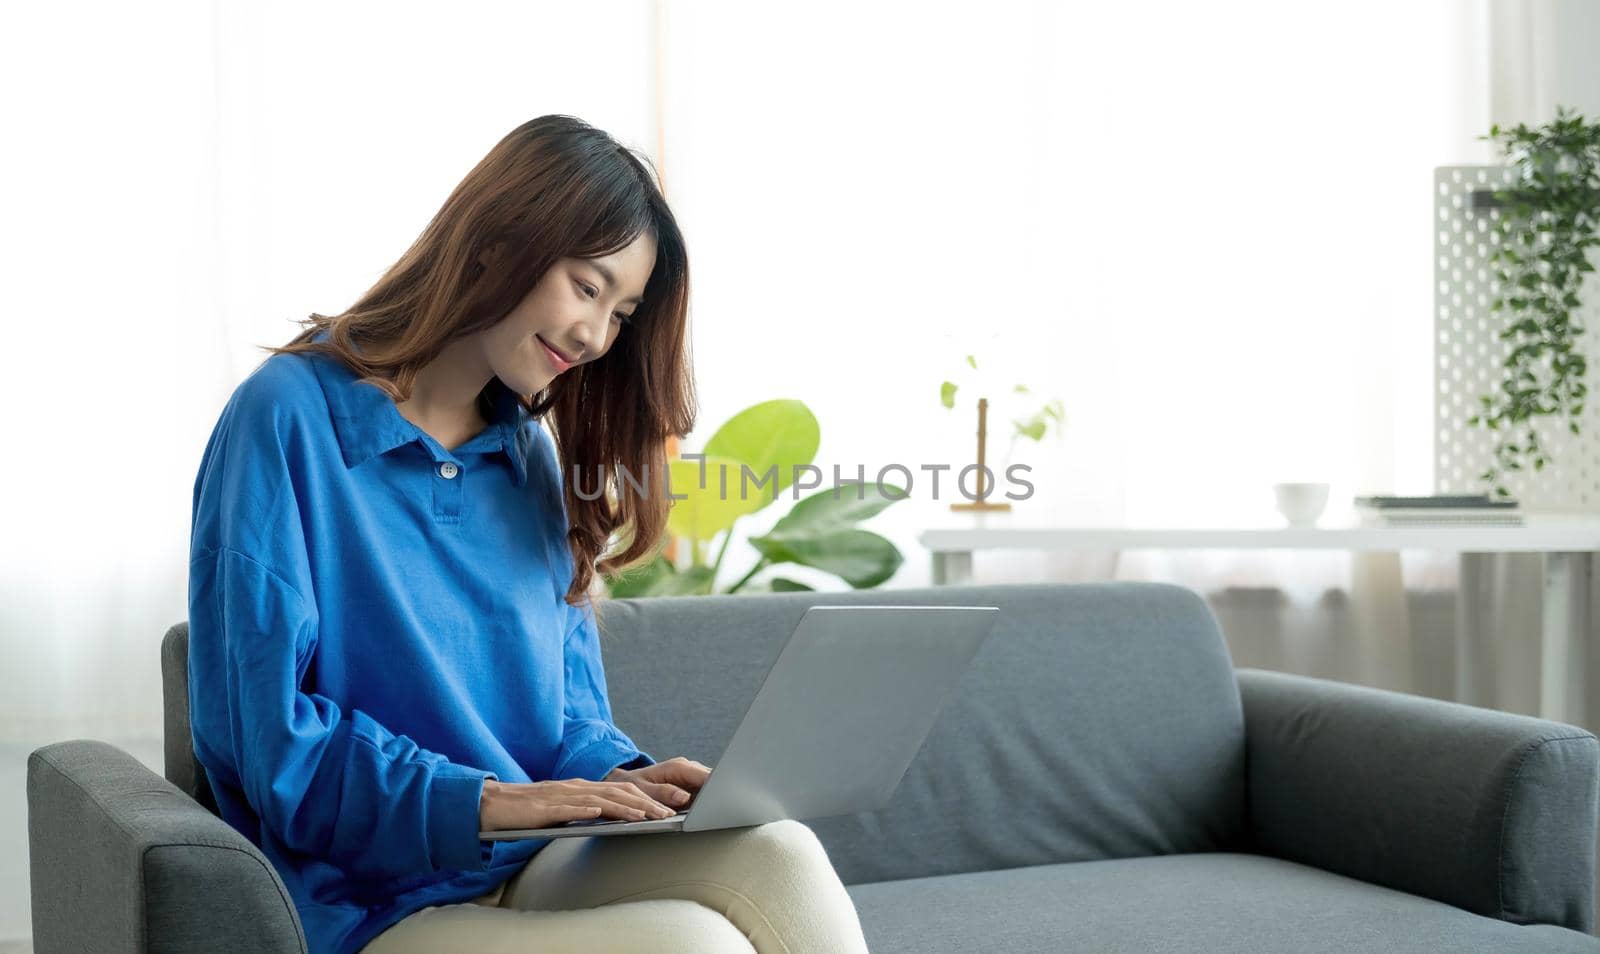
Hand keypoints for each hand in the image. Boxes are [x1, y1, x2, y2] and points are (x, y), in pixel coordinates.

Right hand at [478, 776, 683, 831]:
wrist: (494, 803)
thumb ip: (586, 811)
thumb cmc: (529, 811)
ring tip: (645, 816)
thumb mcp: (564, 809)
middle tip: (668, 814)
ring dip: (625, 808)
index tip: (668, 809)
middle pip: (618, 793)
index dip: (647, 798)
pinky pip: (569, 808)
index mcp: (582, 788)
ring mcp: (561, 796)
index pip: (621, 791)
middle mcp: (576, 787)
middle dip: (645, 803)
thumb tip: (610, 820)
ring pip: (600, 799)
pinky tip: (600, 813)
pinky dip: (586, 809)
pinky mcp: (545, 807)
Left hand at [605, 756, 711, 810]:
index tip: (722, 799)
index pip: (706, 776)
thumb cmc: (631, 786)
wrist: (623, 783)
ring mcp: (691, 778)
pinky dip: (706, 803)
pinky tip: (705, 814)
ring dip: (713, 799)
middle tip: (721, 811)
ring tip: (714, 814)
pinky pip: (704, 793)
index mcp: (679, 768)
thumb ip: (663, 793)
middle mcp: (688, 770)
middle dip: (719, 794)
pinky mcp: (691, 787)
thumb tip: (684, 796)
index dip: (717, 787)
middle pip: (713, 781)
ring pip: (711, 787)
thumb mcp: (643, 790)